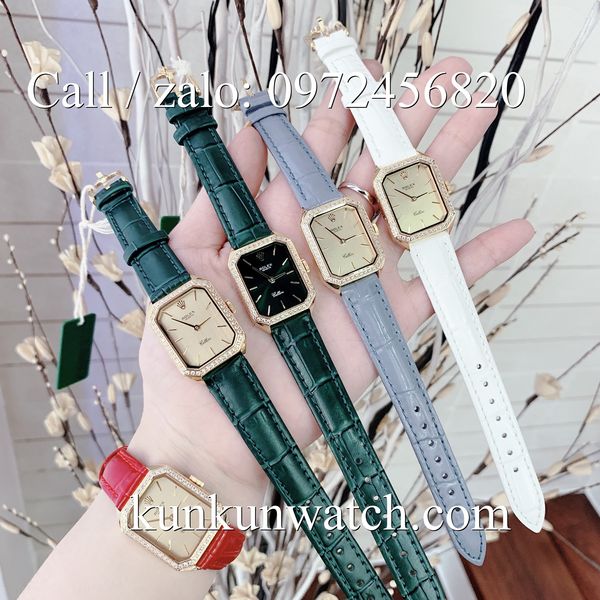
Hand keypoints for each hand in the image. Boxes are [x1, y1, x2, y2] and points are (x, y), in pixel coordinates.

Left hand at [130, 57, 533, 506]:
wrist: (217, 431)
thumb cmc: (191, 353)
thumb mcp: (185, 266)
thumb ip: (214, 204)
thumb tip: (239, 136)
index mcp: (276, 232)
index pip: (313, 162)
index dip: (337, 121)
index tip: (358, 84)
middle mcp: (322, 252)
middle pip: (370, 177)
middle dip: (402, 126)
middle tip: (439, 78)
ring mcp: (358, 287)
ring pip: (407, 217)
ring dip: (442, 170)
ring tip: (476, 117)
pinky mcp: (384, 327)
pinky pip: (437, 291)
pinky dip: (474, 261)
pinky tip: (510, 230)